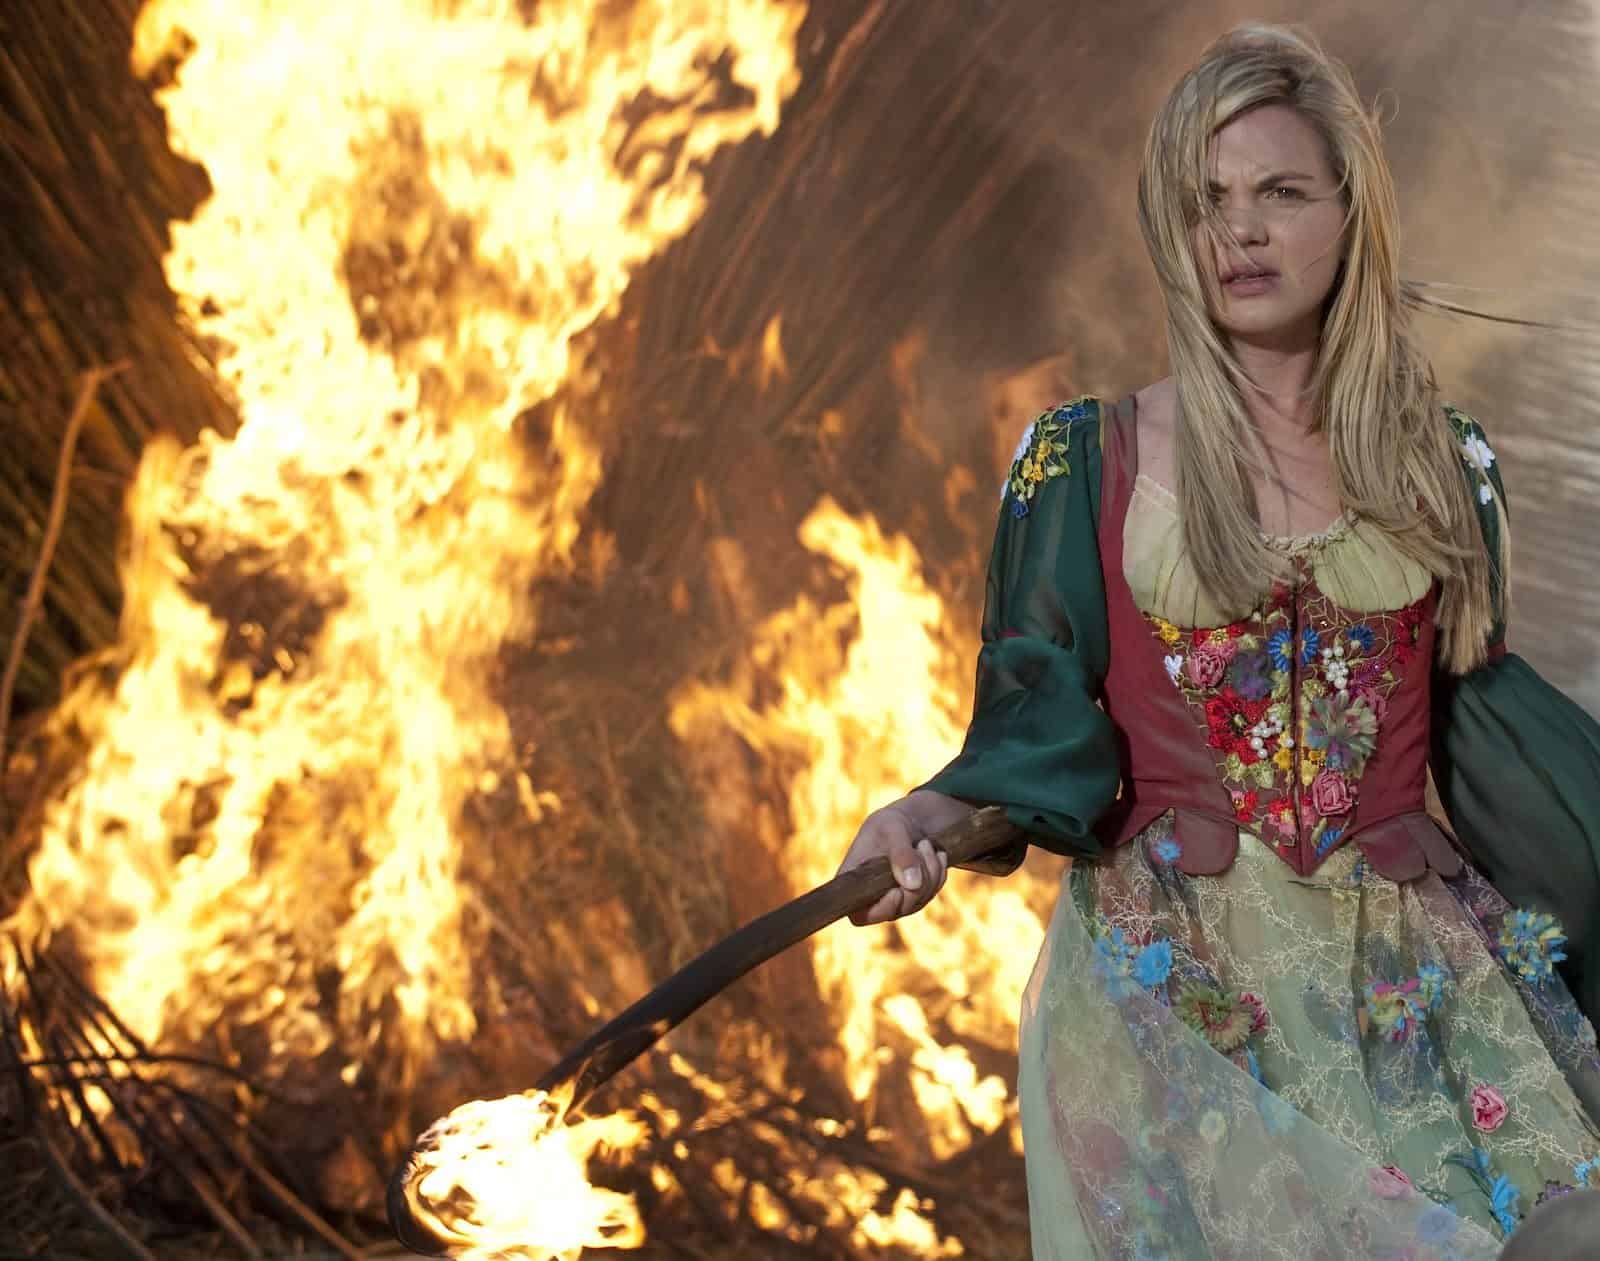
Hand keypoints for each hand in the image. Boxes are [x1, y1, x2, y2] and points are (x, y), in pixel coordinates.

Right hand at [836, 802, 949, 925]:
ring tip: (925, 844)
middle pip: (897, 910)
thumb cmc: (888, 824)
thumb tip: (913, 885)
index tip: (897, 891)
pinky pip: (932, 893)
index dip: (881, 909)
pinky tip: (935, 854)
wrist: (905, 823)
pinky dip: (938, 873)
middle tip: (922, 847)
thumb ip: (900, 854)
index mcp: (854, 883)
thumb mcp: (892, 829)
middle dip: (916, 880)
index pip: (859, 916)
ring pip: (918, 902)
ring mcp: (894, 900)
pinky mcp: (913, 897)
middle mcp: (872, 897)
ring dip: (930, 872)